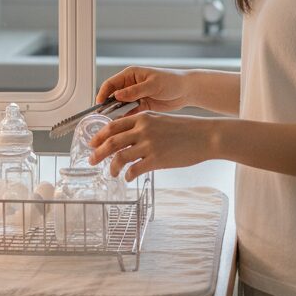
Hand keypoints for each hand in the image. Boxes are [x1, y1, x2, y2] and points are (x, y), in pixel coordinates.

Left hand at [87, 112, 214, 180]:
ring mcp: (149, 145)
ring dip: (111, 166)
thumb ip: (142, 125)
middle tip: (91, 160)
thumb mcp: (160, 120)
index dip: (99, 136)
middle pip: (111, 141)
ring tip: (111, 172)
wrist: (204, 136)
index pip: (112, 126)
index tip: (92, 143)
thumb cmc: (184, 129)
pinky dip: (128, 175)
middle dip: (98, 152)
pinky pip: (135, 169)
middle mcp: (142, 129)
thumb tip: (126, 136)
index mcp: (142, 118)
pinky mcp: (157, 159)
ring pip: (120, 157)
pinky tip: (128, 177)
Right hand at [96, 66, 190, 115]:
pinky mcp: (142, 106)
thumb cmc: (172, 81)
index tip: (98, 104)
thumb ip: (135, 90)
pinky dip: (126, 118)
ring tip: (110, 124)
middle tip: (101, 117)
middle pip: (113, 95)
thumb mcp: (153, 84)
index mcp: (131, 75)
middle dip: (106, 105)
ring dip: (115, 113)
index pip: (111, 83)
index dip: (103, 93)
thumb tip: (117, 95)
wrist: (187, 91)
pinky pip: (130, 112)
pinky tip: (122, 126)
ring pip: (120, 105)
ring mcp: (136, 96)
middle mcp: (131, 85)